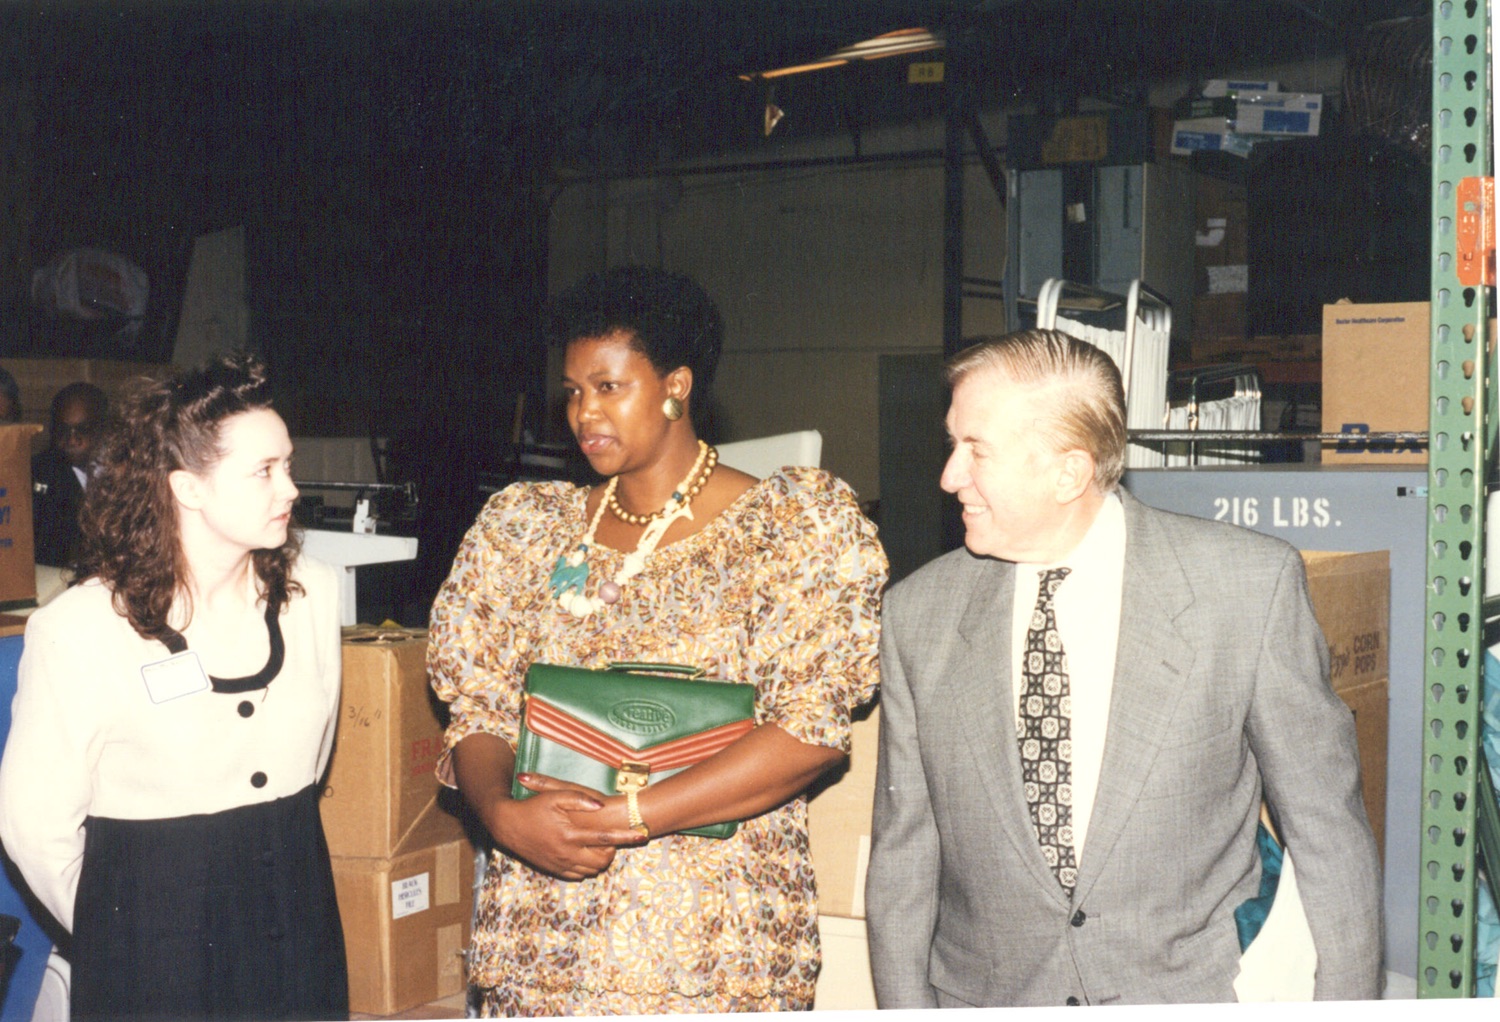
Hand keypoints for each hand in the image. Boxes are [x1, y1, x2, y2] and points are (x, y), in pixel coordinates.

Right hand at [485, 772, 643, 880]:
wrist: (508, 825)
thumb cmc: (532, 807)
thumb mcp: (555, 796)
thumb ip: (579, 799)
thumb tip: (601, 805)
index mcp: (569, 834)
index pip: (606, 838)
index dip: (626, 836)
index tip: (642, 833)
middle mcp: (566, 853)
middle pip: (602, 859)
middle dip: (613, 850)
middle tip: (613, 838)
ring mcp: (560, 864)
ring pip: (592, 870)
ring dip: (600, 859)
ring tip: (600, 845)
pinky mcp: (554, 870)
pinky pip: (578, 875)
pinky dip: (586, 867)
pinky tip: (585, 853)